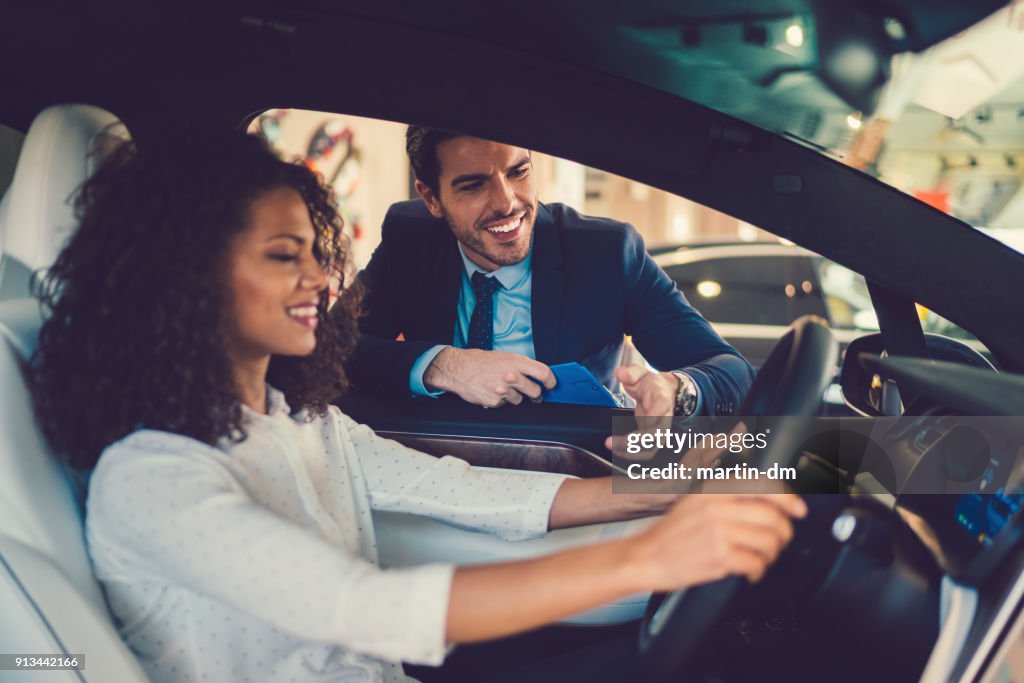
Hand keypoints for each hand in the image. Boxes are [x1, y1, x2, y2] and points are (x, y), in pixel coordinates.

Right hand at [424, 347, 555, 407]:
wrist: (459, 369)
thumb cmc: (480, 360)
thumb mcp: (504, 356)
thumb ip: (521, 365)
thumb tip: (536, 374)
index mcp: (516, 362)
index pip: (543, 373)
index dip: (550, 381)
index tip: (550, 385)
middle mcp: (511, 376)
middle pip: (535, 392)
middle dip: (535, 394)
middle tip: (531, 392)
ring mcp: (503, 391)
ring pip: (519, 400)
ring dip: (514, 396)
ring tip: (502, 387)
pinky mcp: (494, 402)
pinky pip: (504, 405)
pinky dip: (500, 400)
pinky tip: (492, 391)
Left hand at [604, 365, 678, 451]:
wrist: (662, 393)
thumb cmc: (651, 384)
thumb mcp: (641, 373)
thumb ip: (631, 373)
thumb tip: (621, 374)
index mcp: (662, 399)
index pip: (662, 407)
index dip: (654, 414)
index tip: (643, 417)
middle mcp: (664, 418)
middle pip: (656, 434)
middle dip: (635, 441)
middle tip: (612, 442)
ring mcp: (659, 431)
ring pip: (651, 448)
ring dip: (631, 452)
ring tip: (611, 446)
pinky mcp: (652, 439)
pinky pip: (645, 452)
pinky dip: (631, 454)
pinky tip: (617, 450)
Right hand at [628, 491, 805, 589]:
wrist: (646, 557)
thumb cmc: (671, 533)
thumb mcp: (696, 500)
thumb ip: (728, 494)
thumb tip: (771, 498)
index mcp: (714, 489)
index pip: (764, 485)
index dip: (789, 498)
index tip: (798, 510)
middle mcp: (717, 506)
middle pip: (774, 516)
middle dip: (783, 533)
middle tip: (777, 541)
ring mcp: (719, 530)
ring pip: (770, 541)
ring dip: (771, 554)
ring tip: (759, 558)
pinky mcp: (720, 556)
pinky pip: (757, 563)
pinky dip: (758, 571)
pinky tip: (750, 571)